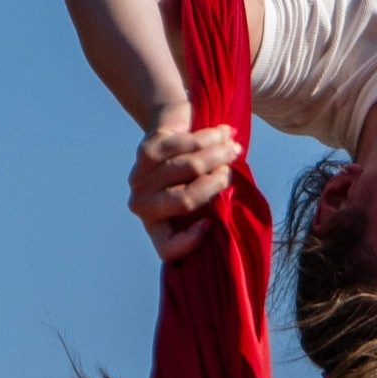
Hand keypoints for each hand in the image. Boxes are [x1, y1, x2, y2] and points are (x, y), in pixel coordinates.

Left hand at [127, 122, 240, 261]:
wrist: (179, 130)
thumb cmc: (200, 172)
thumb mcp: (210, 197)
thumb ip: (218, 207)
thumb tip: (234, 209)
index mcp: (157, 226)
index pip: (167, 248)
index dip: (189, 240)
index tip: (210, 223)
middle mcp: (143, 205)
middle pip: (184, 201)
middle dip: (214, 184)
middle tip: (232, 173)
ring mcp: (141, 178)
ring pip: (187, 168)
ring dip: (218, 155)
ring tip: (235, 149)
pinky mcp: (145, 150)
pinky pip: (184, 145)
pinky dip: (209, 138)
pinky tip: (224, 134)